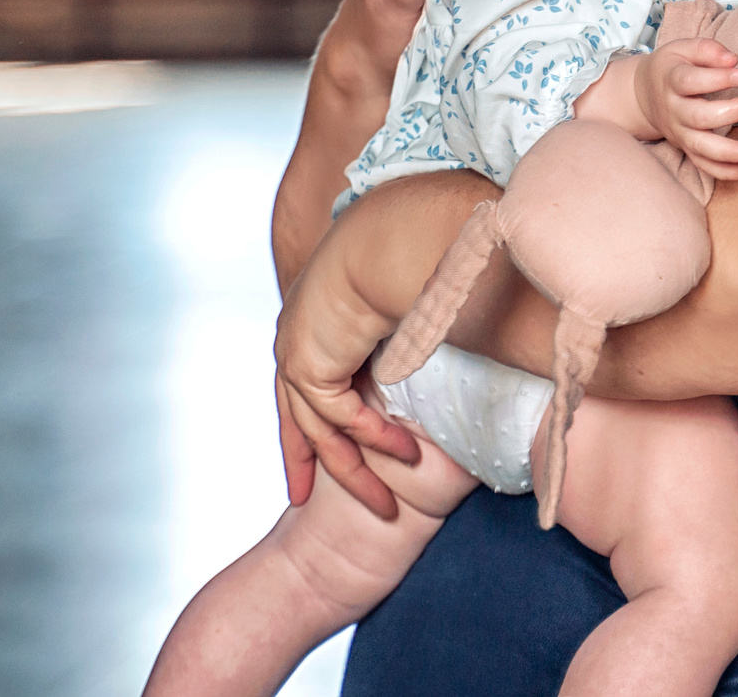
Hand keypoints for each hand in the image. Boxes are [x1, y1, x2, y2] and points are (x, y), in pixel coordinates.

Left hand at [275, 243, 423, 517]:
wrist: (389, 233)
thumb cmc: (405, 252)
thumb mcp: (399, 298)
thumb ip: (405, 327)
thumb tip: (443, 334)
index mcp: (311, 319)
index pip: (302, 383)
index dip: (305, 422)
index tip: (307, 458)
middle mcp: (295, 336)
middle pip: (295, 416)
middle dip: (303, 462)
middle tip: (303, 499)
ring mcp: (295, 351)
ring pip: (317, 431)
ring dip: (353, 471)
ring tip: (384, 505)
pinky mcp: (307, 363)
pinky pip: (339, 419)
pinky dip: (373, 439)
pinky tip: (403, 452)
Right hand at [633, 38, 737, 182]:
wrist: (643, 96)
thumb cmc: (671, 68)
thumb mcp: (682, 49)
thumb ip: (707, 50)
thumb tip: (732, 60)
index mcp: (671, 81)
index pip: (689, 81)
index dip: (714, 79)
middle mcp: (674, 110)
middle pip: (698, 116)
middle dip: (731, 113)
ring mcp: (679, 133)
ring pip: (701, 147)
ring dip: (730, 153)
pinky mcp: (687, 149)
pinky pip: (704, 166)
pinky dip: (727, 172)